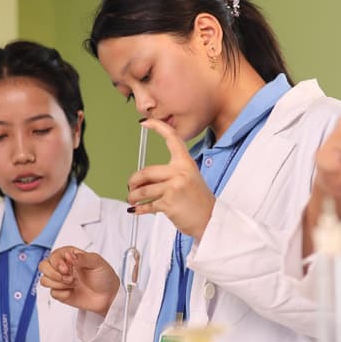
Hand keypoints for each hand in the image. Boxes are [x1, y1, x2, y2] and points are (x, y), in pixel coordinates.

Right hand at [39, 246, 119, 316]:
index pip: (54, 255)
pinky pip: (52, 293)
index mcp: (71, 256)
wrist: (109, 296)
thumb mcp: (98, 263)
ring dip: (58, 283)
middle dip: (54, 273)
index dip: (57, 262)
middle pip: (43, 266)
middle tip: (69, 278)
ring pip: (45, 280)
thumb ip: (83, 257)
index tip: (67, 269)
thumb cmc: (105, 277)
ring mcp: (61, 281)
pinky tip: (73, 292)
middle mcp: (64, 268)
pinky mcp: (62, 293)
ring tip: (73, 284)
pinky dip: (62, 293)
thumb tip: (69, 255)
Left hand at [127, 118, 215, 239]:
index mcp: (186, 163)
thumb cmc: (198, 201)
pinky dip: (139, 209)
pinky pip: (147, 205)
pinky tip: (136, 210)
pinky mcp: (169, 203)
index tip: (145, 122)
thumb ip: (170, 175)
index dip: (158, 127)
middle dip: (133, 181)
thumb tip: (143, 180)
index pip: (172, 138)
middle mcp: (180, 172)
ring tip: (132, 199)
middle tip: (130, 187)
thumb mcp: (189, 179)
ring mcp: (174, 187)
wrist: (210, 220)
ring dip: (133, 196)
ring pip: (143, 190)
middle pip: (146, 172)